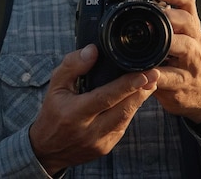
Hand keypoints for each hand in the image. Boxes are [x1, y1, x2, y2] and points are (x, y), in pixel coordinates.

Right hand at [29, 44, 159, 174]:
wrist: (47, 149)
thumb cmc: (52, 112)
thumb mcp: (55, 85)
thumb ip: (72, 65)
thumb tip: (93, 50)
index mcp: (73, 113)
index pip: (105, 97)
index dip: (126, 85)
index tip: (143, 74)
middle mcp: (87, 130)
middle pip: (122, 110)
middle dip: (140, 91)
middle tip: (154, 74)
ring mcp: (98, 142)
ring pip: (125, 119)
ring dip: (138, 100)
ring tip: (149, 83)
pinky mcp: (105, 148)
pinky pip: (122, 127)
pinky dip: (129, 111)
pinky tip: (133, 98)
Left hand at [153, 0, 200, 123]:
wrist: (200, 95)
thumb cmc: (181, 62)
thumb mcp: (176, 39)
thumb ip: (161, 25)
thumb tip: (131, 7)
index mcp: (190, 25)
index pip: (189, 1)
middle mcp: (195, 40)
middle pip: (189, 20)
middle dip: (172, 16)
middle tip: (155, 15)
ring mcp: (193, 61)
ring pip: (186, 46)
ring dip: (168, 43)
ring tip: (154, 42)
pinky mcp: (185, 82)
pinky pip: (172, 76)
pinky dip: (158, 74)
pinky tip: (147, 73)